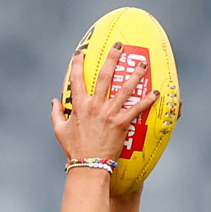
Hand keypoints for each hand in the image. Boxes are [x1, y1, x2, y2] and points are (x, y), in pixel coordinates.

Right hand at [51, 44, 159, 161]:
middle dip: (112, 58)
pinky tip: (156, 93)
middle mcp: (95, 107)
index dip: (77, 65)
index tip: (80, 53)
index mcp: (79, 107)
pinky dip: (147, 100)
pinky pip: (136, 109)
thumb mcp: (60, 131)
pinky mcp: (121, 124)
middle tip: (119, 45)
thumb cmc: (74, 150)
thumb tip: (54, 101)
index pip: (77, 80)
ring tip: (143, 63)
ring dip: (135, 75)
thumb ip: (56, 114)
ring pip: (124, 89)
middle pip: (104, 77)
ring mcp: (109, 114)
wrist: (88, 165)